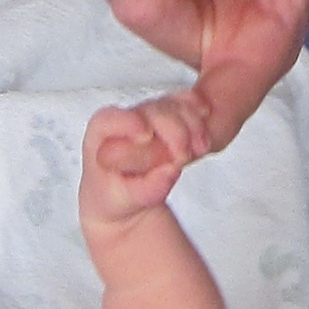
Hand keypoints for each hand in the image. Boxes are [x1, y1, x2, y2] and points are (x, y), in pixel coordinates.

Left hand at [80, 94, 213, 223]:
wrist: (125, 198)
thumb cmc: (114, 197)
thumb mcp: (125, 203)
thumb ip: (146, 190)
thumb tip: (170, 171)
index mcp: (101, 136)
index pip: (108, 120)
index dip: (128, 122)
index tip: (146, 135)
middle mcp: (125, 119)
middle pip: (149, 111)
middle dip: (171, 129)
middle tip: (183, 156)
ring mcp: (149, 114)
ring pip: (172, 106)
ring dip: (191, 124)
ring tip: (201, 149)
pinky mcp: (170, 115)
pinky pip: (185, 104)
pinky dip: (198, 111)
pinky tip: (206, 117)